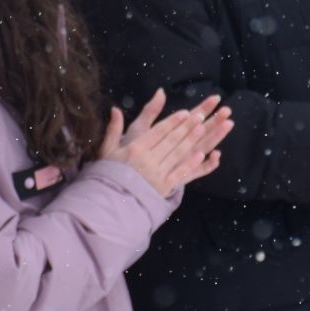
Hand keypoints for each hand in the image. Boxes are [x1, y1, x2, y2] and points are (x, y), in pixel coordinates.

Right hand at [97, 90, 233, 197]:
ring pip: (177, 154)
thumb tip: (115, 109)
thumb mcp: (107, 150)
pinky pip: (180, 173)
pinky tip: (201, 155)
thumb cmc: (109, 174)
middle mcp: (147, 160)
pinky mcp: (163, 187)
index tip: (185, 113)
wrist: (110, 202)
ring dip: (191, 141)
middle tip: (200, 115)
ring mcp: (157, 174)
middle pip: (171, 140)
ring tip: (202, 128)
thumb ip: (114, 129)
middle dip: (186, 127)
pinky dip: (190, 163)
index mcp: (135, 149)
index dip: (173, 121)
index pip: (158, 132)